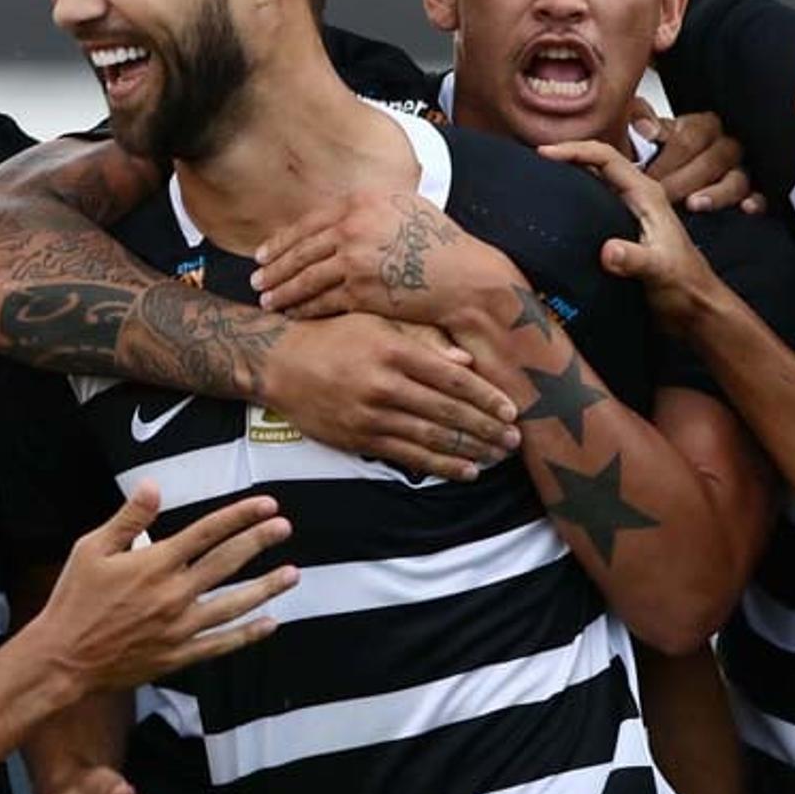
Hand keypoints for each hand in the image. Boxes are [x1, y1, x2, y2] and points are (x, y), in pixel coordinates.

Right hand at [36, 483, 296, 690]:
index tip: (267, 504)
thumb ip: (128, 518)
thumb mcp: (92, 549)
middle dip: (260, 542)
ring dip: (266, 587)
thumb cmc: (74, 600)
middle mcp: (174, 594)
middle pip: (227, 562)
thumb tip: (153, 486)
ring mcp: (179, 627)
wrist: (62, 658)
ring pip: (233, 604)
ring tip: (292, 573)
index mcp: (155, 563)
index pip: (208, 531)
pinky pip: (221, 643)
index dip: (240, 515)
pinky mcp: (177, 655)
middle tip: (285, 527)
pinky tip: (270, 624)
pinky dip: (247, 634)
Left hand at [253, 190, 521, 323]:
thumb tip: (343, 212)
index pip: (310, 222)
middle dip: (274, 268)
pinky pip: (323, 302)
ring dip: (282, 292)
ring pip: (306, 278)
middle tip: (255, 280)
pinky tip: (291, 315)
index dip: (282, 240)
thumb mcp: (406, 209)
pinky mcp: (361, 292)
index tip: (263, 252)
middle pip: (301, 250)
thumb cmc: (441, 246)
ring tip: (266, 301)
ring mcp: (356, 260)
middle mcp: (354, 226)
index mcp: (362, 202)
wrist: (466, 279)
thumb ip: (371, 209)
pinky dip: (303, 310)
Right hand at [260, 313, 520, 480]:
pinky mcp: (359, 439)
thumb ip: (424, 340)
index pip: (452, 378)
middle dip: (486, 428)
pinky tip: (465, 470)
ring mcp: (370, 415)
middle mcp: (384, 384)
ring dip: (470, 450)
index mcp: (393, 350)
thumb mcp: (377, 323)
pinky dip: (440, 465)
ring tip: (497, 457)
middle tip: (514, 439)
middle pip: (447, 412)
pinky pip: (408, 457)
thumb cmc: (334, 336)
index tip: (511, 410)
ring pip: (431, 439)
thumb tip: (468, 363)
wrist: (280, 363)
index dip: (486, 396)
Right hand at [540, 140, 724, 331]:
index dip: (574, 150)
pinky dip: (572, 198)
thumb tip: (607, 251)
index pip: (606, 157)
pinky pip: (592, 204)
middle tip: (533, 161)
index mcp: (646, 195)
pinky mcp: (621, 231)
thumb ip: (635, 260)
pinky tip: (554, 209)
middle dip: (566, 155)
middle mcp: (636, 198)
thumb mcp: (660, 272)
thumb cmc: (685, 287)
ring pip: (594, 181)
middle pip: (596, 162)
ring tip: (538, 178)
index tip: (544, 153)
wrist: (695, 309)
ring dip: (568, 175)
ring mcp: (628, 213)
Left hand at [629, 98, 762, 214]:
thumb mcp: (641, 134)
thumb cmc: (654, 161)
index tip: (648, 174)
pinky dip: (754, 203)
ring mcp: (739, 171)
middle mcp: (723, 147)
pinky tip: (745, 209)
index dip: (668, 158)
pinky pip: (760, 197)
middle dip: (684, 179)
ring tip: (694, 204)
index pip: (690, 136)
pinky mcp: (751, 195)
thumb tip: (646, 128)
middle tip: (661, 194)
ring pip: (737, 179)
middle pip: (713, 159)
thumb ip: (639, 119)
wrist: (662, 187)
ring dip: (716, 193)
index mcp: (700, 128)